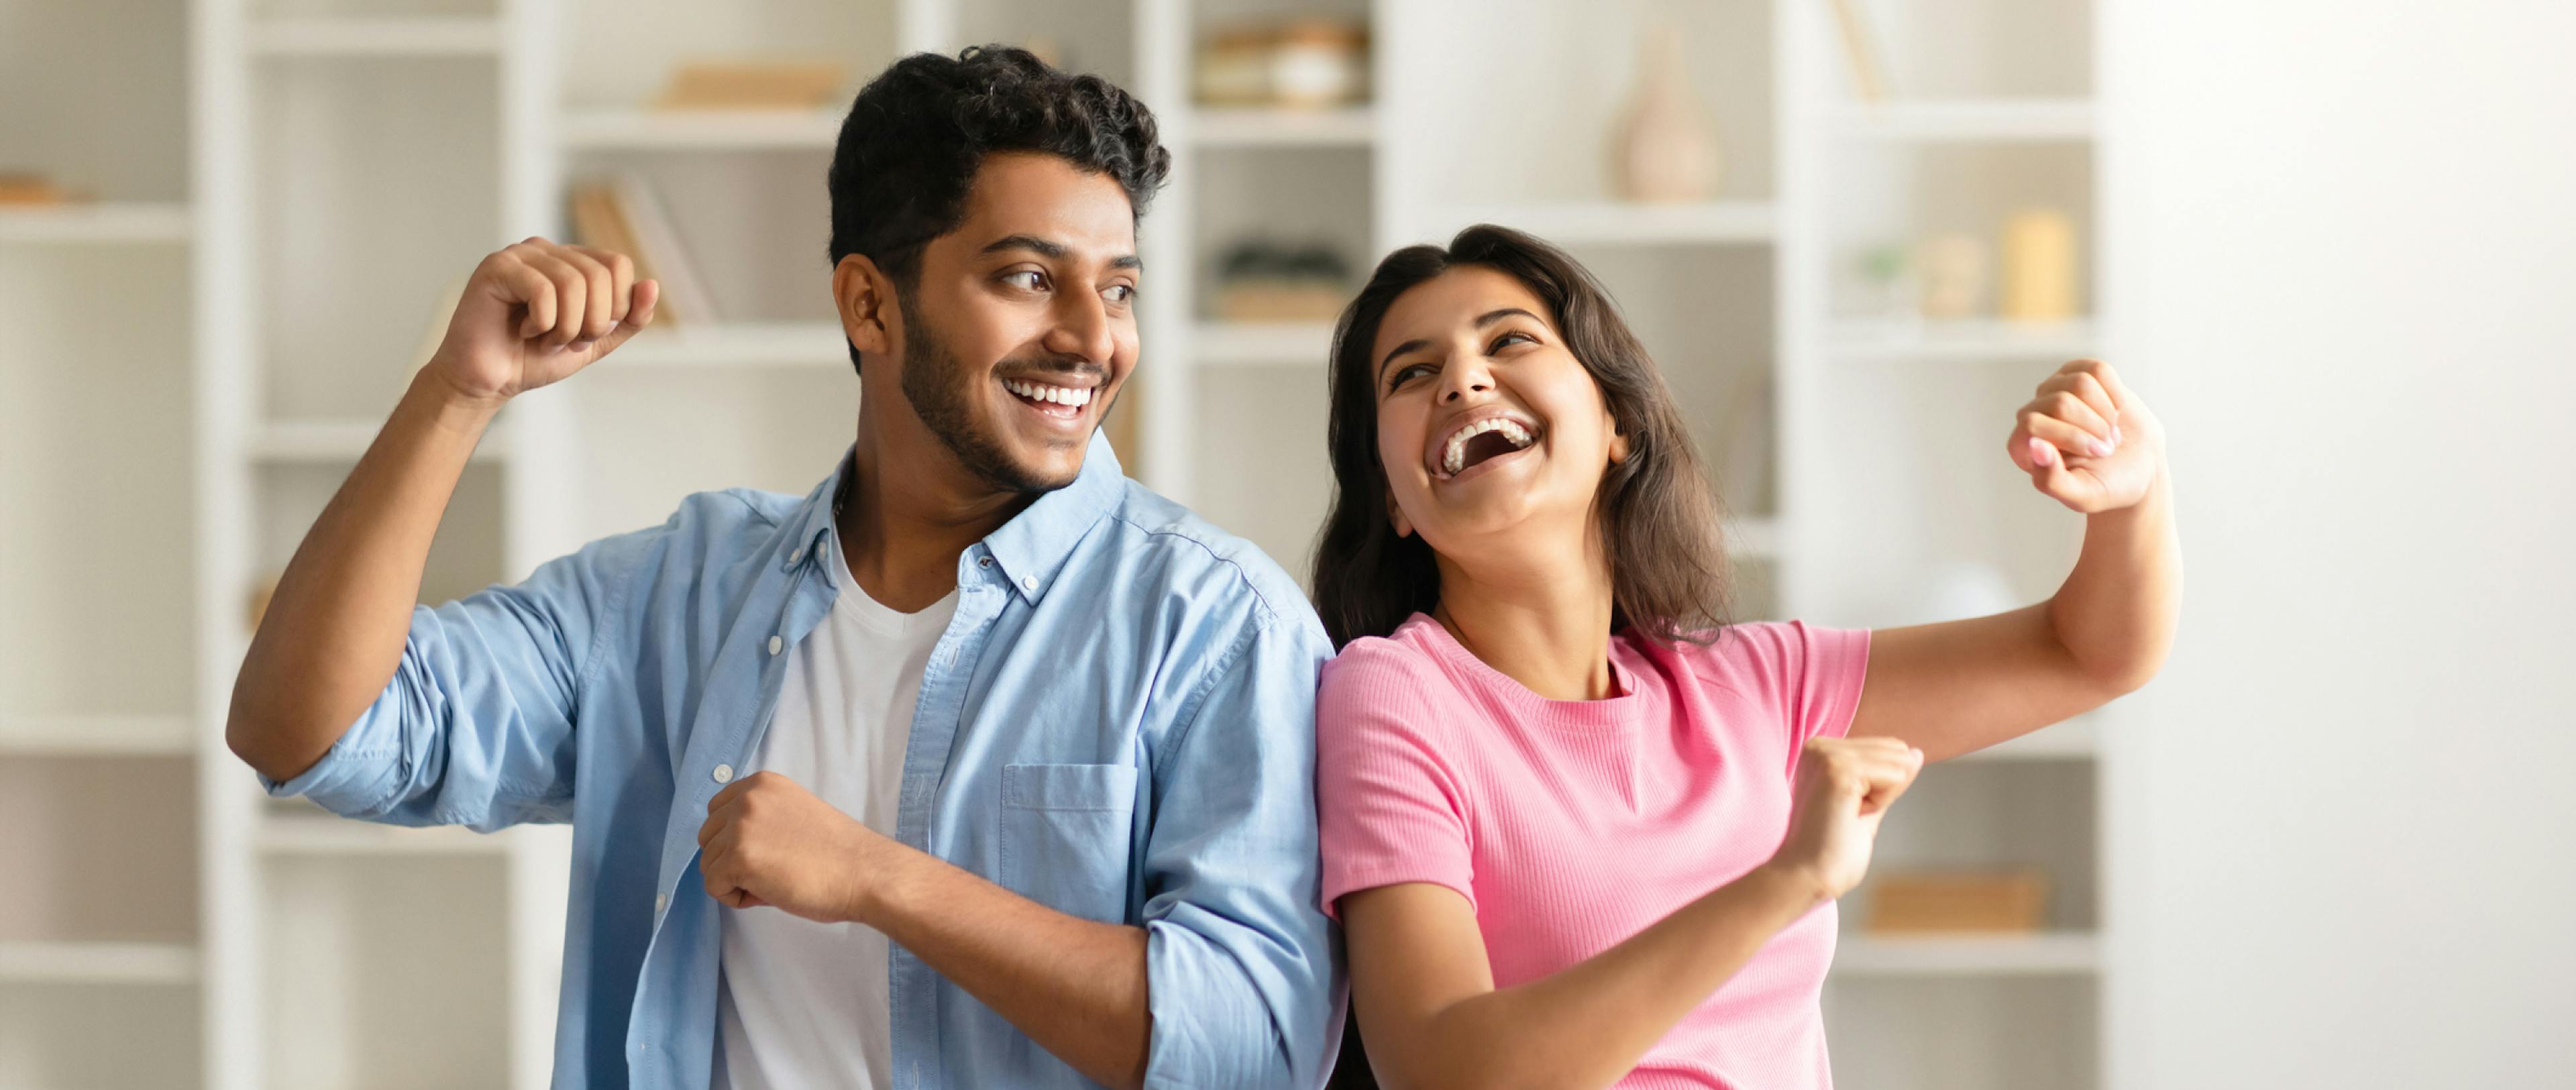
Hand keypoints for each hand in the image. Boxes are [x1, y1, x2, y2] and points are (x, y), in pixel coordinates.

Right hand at [423, 237, 658, 405]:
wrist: (488, 382)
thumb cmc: (534, 358)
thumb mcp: (595, 342)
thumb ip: (629, 319)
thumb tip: (652, 285)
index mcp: (573, 262)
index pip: (618, 264)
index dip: (616, 306)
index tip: (589, 334)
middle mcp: (548, 251)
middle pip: (599, 275)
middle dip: (592, 322)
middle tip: (565, 342)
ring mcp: (521, 255)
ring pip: (573, 282)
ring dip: (566, 327)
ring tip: (544, 340)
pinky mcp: (497, 267)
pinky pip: (542, 290)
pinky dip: (542, 323)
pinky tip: (523, 332)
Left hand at [698, 771, 883, 921]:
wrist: (864, 873)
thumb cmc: (837, 854)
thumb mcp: (793, 814)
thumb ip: (760, 819)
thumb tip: (727, 846)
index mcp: (762, 783)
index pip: (717, 811)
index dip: (734, 839)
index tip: (765, 852)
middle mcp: (747, 798)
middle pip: (707, 838)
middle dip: (730, 860)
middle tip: (771, 871)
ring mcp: (740, 826)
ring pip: (708, 864)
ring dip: (735, 881)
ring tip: (773, 882)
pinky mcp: (738, 857)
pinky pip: (714, 886)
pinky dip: (734, 898)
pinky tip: (768, 894)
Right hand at [1763, 737, 1923, 902]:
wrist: (1806, 876)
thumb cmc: (1831, 851)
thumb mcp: (1869, 805)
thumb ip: (1888, 778)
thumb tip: (1916, 753)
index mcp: (1822, 750)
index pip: (1887, 747)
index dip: (1882, 787)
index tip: (1847, 811)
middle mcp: (1820, 745)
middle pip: (1896, 749)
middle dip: (1886, 788)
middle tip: (1848, 814)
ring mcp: (1827, 754)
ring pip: (1898, 761)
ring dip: (1883, 797)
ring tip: (1847, 815)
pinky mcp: (1839, 769)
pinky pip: (1894, 775)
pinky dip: (1882, 801)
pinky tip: (1851, 815)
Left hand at [2007, 359, 2166, 513]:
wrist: (2140, 467)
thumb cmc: (2108, 485)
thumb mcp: (2082, 495)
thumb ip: (2052, 480)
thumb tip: (2035, 446)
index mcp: (2023, 447)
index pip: (2033, 424)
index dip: (2071, 437)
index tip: (2099, 454)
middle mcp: (2032, 414)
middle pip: (2061, 402)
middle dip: (2094, 427)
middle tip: (2107, 448)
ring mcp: (2055, 391)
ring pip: (2081, 383)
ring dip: (2106, 412)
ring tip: (2109, 432)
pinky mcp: (2080, 374)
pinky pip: (2099, 370)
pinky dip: (2116, 394)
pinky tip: (2115, 411)